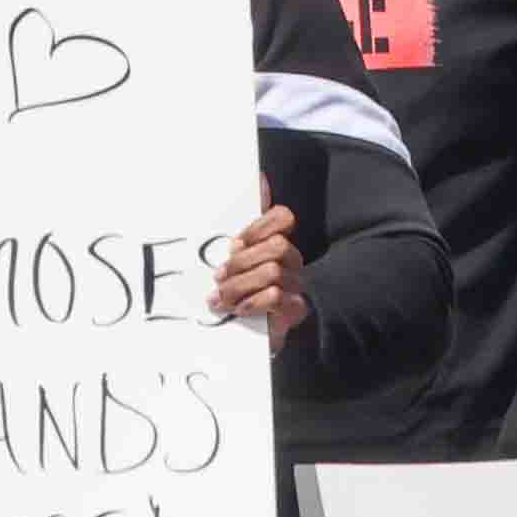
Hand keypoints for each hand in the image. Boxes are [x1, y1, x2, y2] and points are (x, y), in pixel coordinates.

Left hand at [211, 197, 308, 343]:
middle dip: (242, 262)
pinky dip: (253, 302)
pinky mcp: (296, 311)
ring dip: (240, 286)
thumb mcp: (233, 263)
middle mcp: (293, 262)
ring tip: (221, 299)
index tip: (233, 244)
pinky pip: (277, 296)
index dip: (258, 227)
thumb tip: (260, 178)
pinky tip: (240, 311)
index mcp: (279, 245)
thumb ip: (243, 229)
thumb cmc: (240, 295)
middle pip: (278, 246)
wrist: (250, 338)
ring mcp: (298, 286)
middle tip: (219, 278)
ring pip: (273, 271)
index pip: (283, 217)